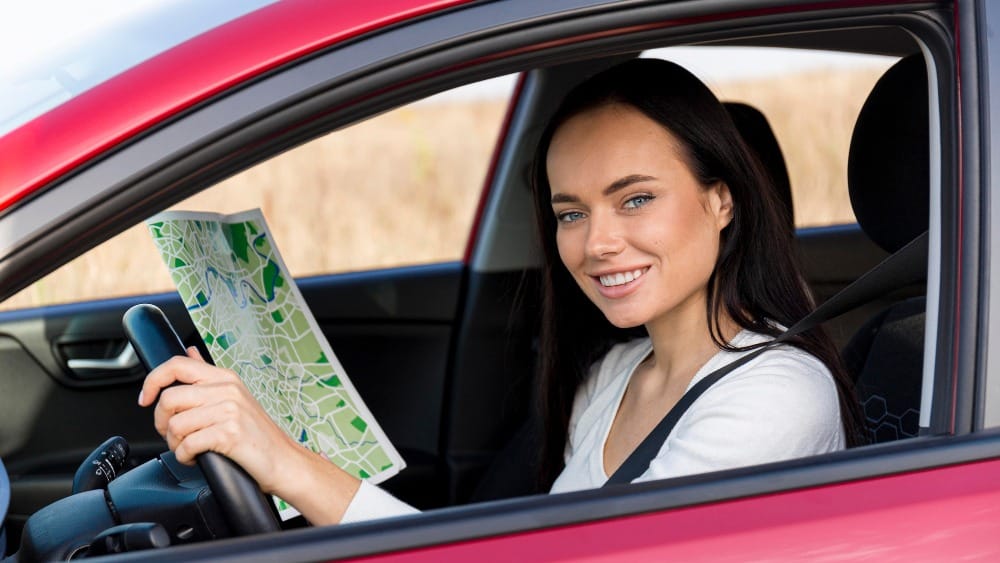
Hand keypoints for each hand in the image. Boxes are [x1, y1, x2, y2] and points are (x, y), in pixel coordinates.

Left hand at [137, 347, 299, 493]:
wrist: (284, 461)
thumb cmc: (258, 434)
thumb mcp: (235, 396)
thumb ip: (208, 375)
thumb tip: (190, 352)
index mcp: (225, 377)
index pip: (177, 365)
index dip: (153, 380)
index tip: (145, 399)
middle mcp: (227, 389)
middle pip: (169, 399)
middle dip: (161, 423)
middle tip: (172, 435)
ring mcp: (229, 411)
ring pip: (175, 425)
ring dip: (175, 444)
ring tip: (189, 449)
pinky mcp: (229, 434)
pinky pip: (187, 445)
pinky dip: (185, 457)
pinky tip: (197, 458)